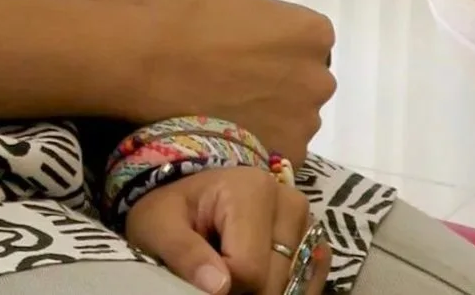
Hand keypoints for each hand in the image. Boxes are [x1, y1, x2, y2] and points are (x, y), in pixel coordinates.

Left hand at [125, 168, 331, 294]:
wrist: (187, 199)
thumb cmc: (172, 210)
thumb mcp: (160, 226)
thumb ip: (184, 252)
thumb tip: (219, 287)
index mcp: (252, 190)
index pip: (248, 269)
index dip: (222, 287)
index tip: (201, 275)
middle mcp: (288, 202)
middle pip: (274, 282)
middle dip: (244, 291)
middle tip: (216, 273)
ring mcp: (306, 223)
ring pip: (294, 286)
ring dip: (264, 290)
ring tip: (234, 271)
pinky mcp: (314, 242)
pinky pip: (310, 284)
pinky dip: (286, 291)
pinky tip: (259, 280)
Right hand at [133, 0, 336, 161]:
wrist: (148, 67)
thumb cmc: (184, 13)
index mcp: (311, 31)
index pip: (307, 31)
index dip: (274, 31)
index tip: (243, 34)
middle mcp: (319, 78)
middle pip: (304, 72)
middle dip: (277, 69)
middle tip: (234, 65)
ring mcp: (305, 122)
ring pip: (294, 108)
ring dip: (269, 103)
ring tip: (227, 96)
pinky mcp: (287, 153)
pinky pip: (280, 141)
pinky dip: (260, 134)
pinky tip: (227, 118)